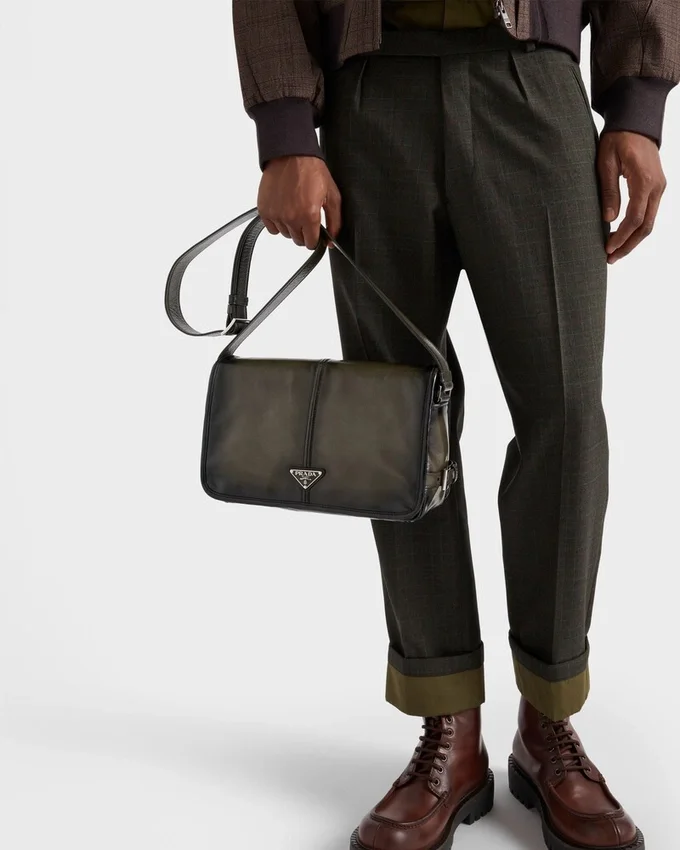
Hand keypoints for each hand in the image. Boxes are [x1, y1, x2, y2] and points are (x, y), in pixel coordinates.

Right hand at [257, 155, 341, 249]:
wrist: (291, 154)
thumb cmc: (311, 170)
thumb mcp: (332, 195)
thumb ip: (334, 221)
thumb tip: (331, 242)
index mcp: (309, 215)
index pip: (311, 243)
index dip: (315, 238)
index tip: (315, 231)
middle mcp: (291, 217)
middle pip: (298, 240)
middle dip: (304, 232)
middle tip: (306, 216)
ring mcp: (276, 214)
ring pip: (285, 234)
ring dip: (291, 227)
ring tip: (294, 209)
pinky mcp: (265, 210)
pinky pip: (271, 228)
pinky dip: (277, 222)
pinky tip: (283, 210)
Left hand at [597, 131, 666, 263]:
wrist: (636, 121)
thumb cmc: (617, 139)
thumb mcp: (606, 163)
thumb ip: (609, 191)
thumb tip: (608, 219)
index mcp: (645, 180)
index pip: (635, 217)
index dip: (622, 236)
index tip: (607, 248)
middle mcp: (657, 186)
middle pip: (646, 225)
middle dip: (628, 245)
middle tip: (610, 258)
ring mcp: (660, 187)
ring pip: (650, 222)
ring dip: (633, 239)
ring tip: (614, 252)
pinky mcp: (657, 187)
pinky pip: (649, 213)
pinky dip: (637, 228)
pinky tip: (622, 236)